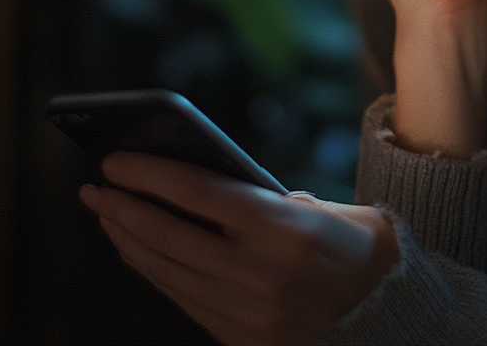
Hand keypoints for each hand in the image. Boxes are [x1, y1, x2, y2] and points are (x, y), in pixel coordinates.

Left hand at [80, 152, 398, 345]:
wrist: (390, 322)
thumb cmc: (364, 252)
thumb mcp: (333, 210)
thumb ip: (278, 199)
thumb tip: (224, 188)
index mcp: (287, 230)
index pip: (200, 193)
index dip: (152, 173)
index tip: (117, 158)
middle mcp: (260, 273)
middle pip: (170, 234)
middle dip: (124, 207)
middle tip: (96, 186)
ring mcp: (246, 313)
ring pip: (166, 272)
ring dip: (128, 240)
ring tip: (108, 214)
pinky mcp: (240, 340)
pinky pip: (182, 300)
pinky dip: (153, 272)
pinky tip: (138, 251)